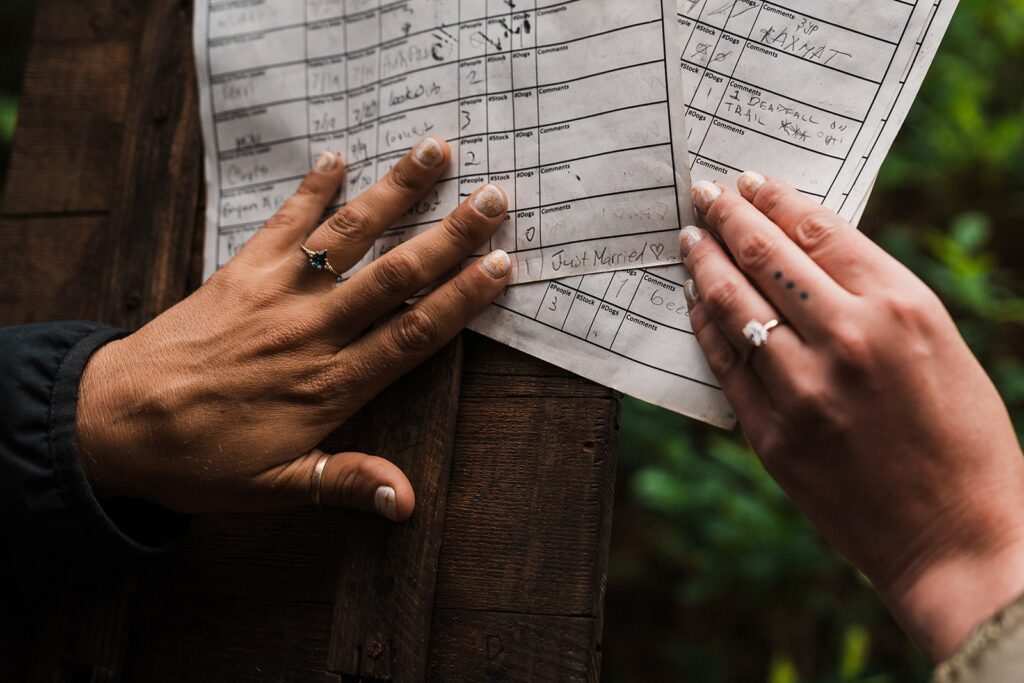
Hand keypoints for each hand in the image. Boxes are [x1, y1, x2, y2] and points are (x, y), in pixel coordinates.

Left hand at [77, 138, 511, 520]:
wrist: (111, 424)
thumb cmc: (199, 461)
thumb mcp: (274, 488)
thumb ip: (344, 483)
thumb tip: (406, 503)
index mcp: (330, 384)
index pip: (412, 334)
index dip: (461, 299)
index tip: (501, 265)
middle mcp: (311, 330)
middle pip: (394, 276)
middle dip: (450, 236)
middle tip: (494, 197)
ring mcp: (276, 294)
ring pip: (348, 237)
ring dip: (395, 193)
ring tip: (434, 152)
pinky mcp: (239, 273)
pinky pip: (281, 223)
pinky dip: (310, 190)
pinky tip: (336, 157)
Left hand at [681, 173, 1023, 660]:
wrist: (958, 537)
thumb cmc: (963, 436)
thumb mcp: (938, 343)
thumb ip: (875, 294)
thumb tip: (808, 250)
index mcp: (899, 308)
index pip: (818, 232)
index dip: (776, 200)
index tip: (749, 182)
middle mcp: (847, 340)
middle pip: (766, 258)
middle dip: (728, 218)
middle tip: (702, 193)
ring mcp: (803, 391)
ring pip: (734, 307)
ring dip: (704, 266)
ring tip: (689, 241)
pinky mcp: (772, 436)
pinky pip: (725, 366)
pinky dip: (706, 327)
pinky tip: (694, 303)